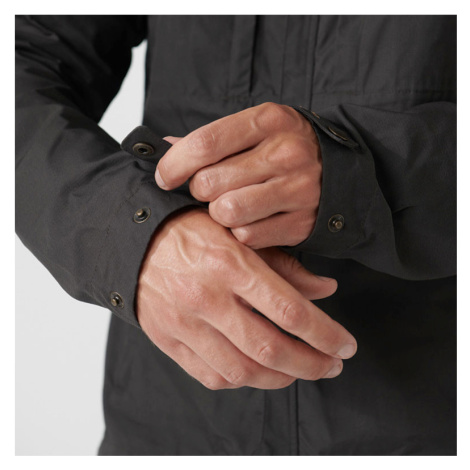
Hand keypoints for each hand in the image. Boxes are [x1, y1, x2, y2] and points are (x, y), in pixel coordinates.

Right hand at [137, 208, 356, 389]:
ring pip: (241, 371)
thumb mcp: (240, 234)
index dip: (325, 334)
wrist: (136, 243)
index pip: (289, 310)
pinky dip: (242, 381)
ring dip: (280, 378)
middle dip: (310, 365)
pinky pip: (211, 376)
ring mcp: (184, 323)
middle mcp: (206, 297)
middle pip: (269, 349)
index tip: (345, 346)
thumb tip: (326, 289)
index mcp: (230, 264)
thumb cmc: (193, 232)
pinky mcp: (168, 340)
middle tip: (331, 367)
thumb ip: (285, 265)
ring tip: (300, 371)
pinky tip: (258, 371)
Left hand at [155, 102, 320, 248]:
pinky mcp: (302, 222)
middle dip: (200, 190)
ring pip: (226, 212)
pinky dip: (242, 232)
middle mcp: (286, 153)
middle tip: (213, 189)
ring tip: (231, 204)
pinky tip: (253, 219)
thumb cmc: (286, 150)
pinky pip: (248, 236)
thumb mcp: (256, 130)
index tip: (165, 177)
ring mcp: (298, 189)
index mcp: (269, 121)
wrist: (341, 173)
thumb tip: (166, 148)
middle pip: (209, 183)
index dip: (174, 164)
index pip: (205, 143)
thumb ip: (212, 140)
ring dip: (219, 214)